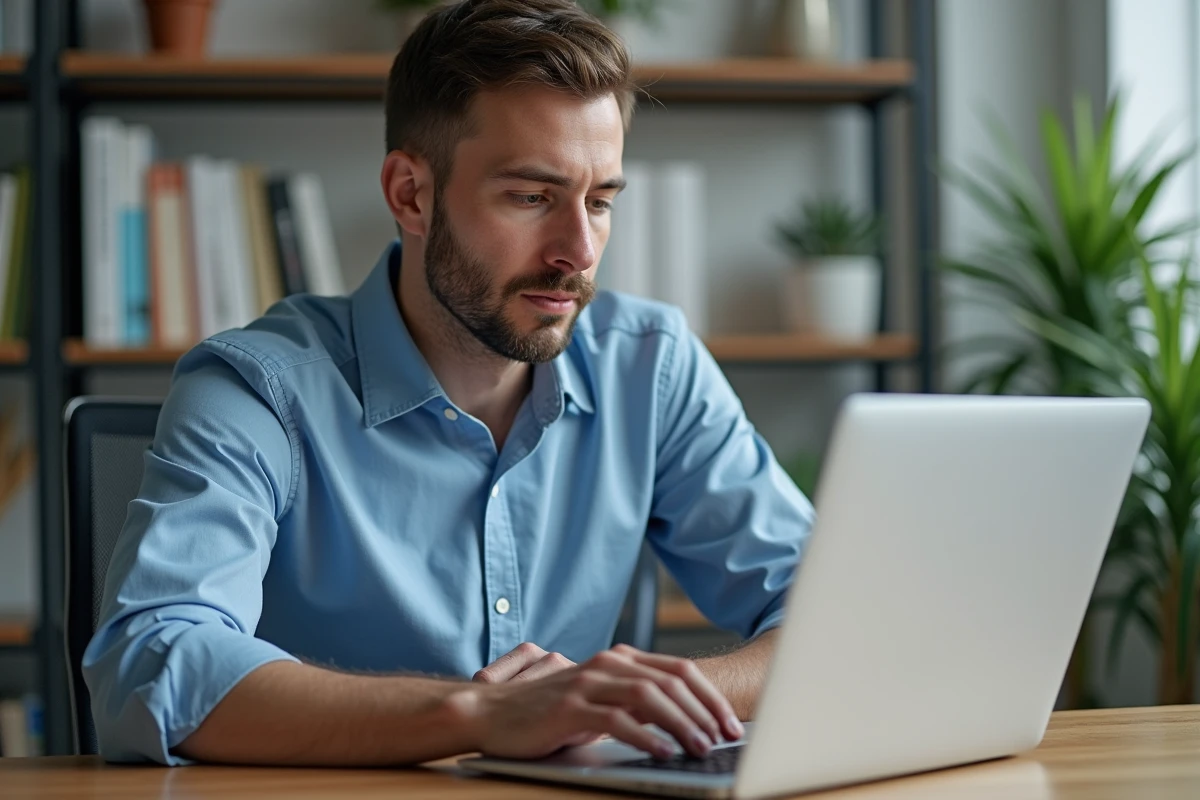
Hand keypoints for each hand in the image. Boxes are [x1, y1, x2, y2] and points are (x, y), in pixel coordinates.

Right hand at [459, 644, 743, 760]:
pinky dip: (645, 736)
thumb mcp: (599, 703)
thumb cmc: (549, 714)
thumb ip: (635, 704)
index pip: (678, 671)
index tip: (731, 724)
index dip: (709, 697)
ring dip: (681, 723)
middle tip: (726, 738)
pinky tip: (663, 752)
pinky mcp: (570, 706)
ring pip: (649, 697)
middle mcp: (607, 664)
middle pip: (671, 681)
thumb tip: (684, 724)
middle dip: (704, 711)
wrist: (493, 714)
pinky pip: (616, 718)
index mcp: (619, 660)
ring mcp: (588, 682)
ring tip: (701, 747)